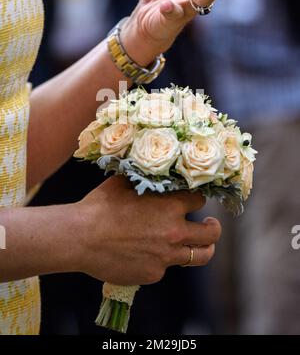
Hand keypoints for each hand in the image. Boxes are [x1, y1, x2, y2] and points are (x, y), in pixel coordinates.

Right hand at [76, 176, 220, 285]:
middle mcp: (174, 232)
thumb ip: (145, 181)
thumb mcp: (124, 183)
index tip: (194, 201)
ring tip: (201, 245)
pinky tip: (148, 254)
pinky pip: (166, 267)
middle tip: (210, 225)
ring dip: (203, 248)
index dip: (197, 199)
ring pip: (200, 256)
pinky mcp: (153, 274)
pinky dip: (162, 260)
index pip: (200, 201)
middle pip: (212, 233)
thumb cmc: (100, 206)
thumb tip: (151, 173)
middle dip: (213, 227)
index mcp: (170, 206)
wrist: (80, 238)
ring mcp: (166, 256)